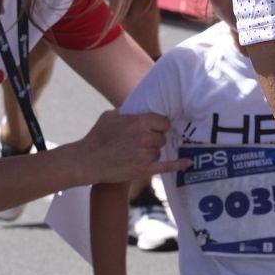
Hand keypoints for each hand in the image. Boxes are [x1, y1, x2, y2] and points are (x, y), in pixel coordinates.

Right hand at [73, 111, 188, 183]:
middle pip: (162, 137)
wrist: (85, 161)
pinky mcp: (143, 169)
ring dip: (151, 152)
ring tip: (134, 153)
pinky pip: (166, 166)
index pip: (163, 122)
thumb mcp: (110, 116)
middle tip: (140, 142)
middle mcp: (145, 137)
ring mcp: (145, 154)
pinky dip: (178, 164)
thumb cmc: (96, 137)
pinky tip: (188, 162)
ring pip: (159, 151)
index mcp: (139, 122)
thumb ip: (128, 111)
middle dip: (154, 139)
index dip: (158, 126)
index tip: (154, 128)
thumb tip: (138, 105)